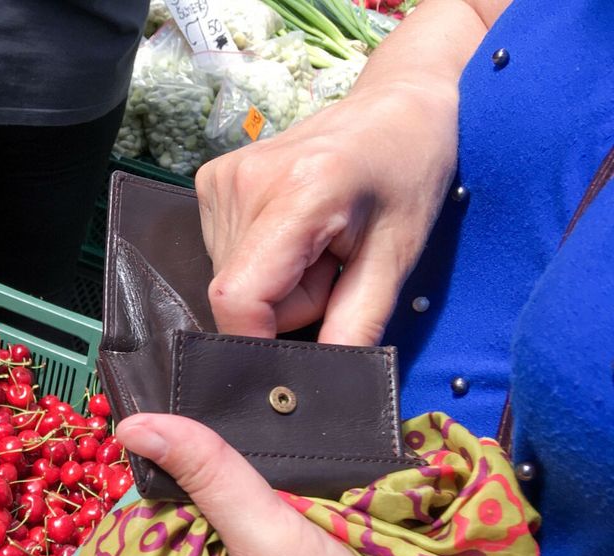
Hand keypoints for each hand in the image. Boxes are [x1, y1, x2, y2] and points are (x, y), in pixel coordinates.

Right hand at [194, 82, 458, 345]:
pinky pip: (223, 256)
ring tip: (318, 244)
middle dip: (286, 304)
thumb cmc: (409, 174)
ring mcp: (220, 179)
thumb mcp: (398, 257)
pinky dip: (261, 258)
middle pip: (238, 296)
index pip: (239, 298)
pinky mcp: (210, 181)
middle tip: (334, 266)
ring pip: (230, 280)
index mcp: (299, 192)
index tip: (296, 354)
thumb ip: (356, 325)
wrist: (397, 106)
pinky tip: (295, 229)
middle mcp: (244, 181)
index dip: (258, 342)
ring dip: (275, 282)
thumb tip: (323, 386)